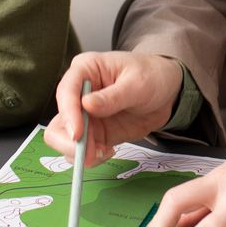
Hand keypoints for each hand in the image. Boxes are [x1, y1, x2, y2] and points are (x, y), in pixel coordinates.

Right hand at [42, 50, 184, 165]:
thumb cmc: (152, 75)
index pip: (66, 91)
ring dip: (80, 153)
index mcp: (85, 70)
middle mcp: (79, 94)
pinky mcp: (94, 133)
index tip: (77, 134)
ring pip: (66, 140)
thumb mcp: (137, 83)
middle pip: (58, 121)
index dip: (68, 114)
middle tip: (89, 153)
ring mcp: (85, 116)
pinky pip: (83, 150)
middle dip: (68, 141)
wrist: (167, 92)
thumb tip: (86, 105)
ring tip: (106, 152)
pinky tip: (109, 151)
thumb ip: (113, 96)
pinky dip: (92, 157)